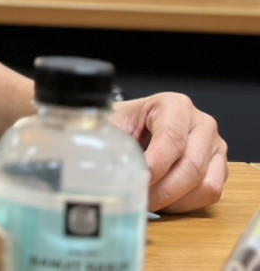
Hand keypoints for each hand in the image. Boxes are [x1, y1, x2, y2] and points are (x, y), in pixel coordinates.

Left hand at [111, 92, 227, 212]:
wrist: (138, 125)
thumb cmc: (127, 123)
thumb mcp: (114, 123)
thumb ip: (108, 139)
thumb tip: (92, 162)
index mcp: (175, 106)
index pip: (172, 139)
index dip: (156, 165)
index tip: (139, 181)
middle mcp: (201, 124)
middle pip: (191, 166)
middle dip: (163, 190)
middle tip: (140, 200)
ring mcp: (214, 147)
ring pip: (205, 184)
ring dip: (175, 199)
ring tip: (150, 200)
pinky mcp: (219, 168)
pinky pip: (210, 194)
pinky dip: (186, 204)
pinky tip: (164, 200)